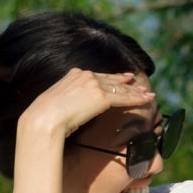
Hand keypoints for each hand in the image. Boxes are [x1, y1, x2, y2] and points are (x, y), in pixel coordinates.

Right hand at [18, 68, 154, 139]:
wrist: (44, 118)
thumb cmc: (45, 117)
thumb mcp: (57, 103)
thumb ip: (68, 101)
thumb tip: (70, 111)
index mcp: (73, 74)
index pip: (98, 76)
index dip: (113, 78)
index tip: (124, 78)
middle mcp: (85, 75)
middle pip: (112, 80)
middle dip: (127, 83)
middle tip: (139, 85)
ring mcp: (94, 84)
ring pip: (120, 88)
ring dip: (136, 92)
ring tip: (148, 94)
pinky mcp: (101, 96)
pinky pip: (124, 97)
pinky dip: (137, 98)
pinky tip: (146, 100)